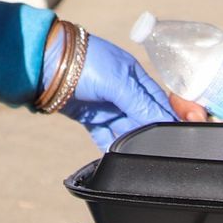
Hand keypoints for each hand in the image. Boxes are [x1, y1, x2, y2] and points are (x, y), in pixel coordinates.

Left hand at [55, 33, 176, 148]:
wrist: (45, 64)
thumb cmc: (84, 63)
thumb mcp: (118, 82)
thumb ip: (140, 104)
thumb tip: (163, 124)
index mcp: (134, 77)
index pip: (158, 102)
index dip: (168, 119)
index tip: (178, 138)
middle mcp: (122, 91)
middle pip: (143, 118)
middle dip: (148, 134)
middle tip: (157, 153)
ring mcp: (105, 105)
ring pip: (125, 130)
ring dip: (129, 143)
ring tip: (136, 157)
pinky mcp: (89, 117)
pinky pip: (104, 137)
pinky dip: (109, 148)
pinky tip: (114, 159)